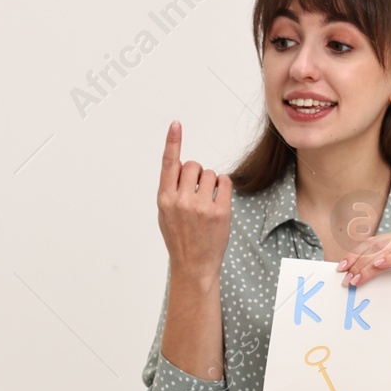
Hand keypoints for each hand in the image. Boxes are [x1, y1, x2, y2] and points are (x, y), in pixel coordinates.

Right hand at [157, 121, 232, 280]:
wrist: (193, 265)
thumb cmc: (180, 238)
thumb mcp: (165, 214)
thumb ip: (171, 190)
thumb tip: (181, 165)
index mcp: (164, 199)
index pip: (168, 164)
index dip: (172, 142)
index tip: (176, 124)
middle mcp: (181, 201)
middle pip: (193, 165)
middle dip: (197, 173)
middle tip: (197, 191)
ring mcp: (201, 207)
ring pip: (211, 173)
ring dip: (211, 182)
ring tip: (206, 202)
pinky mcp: (220, 212)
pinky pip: (225, 182)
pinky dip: (224, 188)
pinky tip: (218, 202)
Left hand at [337, 229, 390, 327]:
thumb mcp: (389, 278)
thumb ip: (374, 269)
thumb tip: (348, 269)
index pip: (374, 242)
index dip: (356, 253)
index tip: (342, 267)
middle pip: (381, 244)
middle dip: (361, 261)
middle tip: (347, 276)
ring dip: (371, 263)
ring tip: (358, 277)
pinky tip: (379, 265)